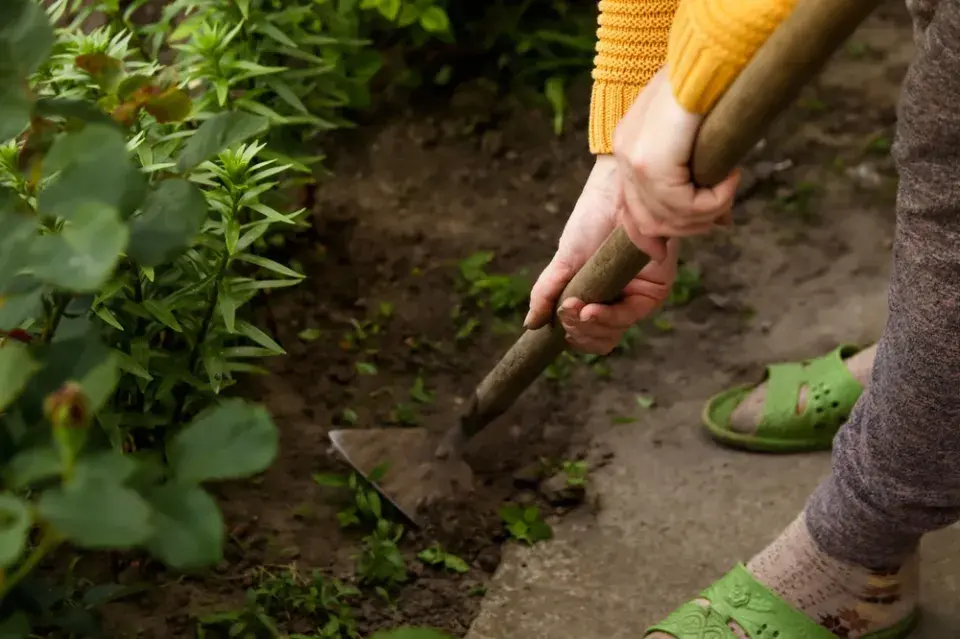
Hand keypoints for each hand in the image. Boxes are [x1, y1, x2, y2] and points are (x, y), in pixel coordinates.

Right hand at [525, 155, 678, 354]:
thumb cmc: (590, 222)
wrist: (614, 194)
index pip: (585, 335)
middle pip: (597, 341)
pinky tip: (589, 310)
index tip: (554, 324)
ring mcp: (636, 297)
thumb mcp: (563, 261)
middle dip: (576, 332)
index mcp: (596, 298)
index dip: (571, 336)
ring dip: (588, 327)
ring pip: (612, 335)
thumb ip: (547, 293)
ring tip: (574, 307)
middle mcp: (618, 302)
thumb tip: (530, 326)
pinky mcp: (655, 288)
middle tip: (565, 310)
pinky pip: (631, 317)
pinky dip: (607, 318)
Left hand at [612, 67, 738, 244]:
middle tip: (720, 214)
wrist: (705, 60)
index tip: (662, 253)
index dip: (648, 236)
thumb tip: (717, 220)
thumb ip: (693, 174)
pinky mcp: (653, 164)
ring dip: (707, 212)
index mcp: (629, 151)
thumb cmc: (706, 87)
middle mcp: (626, 159)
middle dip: (688, 227)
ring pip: (671, 219)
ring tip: (728, 187)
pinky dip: (716, 198)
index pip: (630, 211)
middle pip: (650, 223)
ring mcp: (636, 163)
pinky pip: (686, 204)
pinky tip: (730, 176)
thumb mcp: (692, 135)